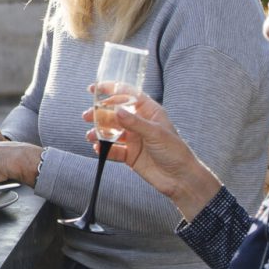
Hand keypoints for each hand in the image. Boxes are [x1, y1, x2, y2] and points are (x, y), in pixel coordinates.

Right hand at [83, 89, 212, 208]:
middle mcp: (139, 124)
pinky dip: (104, 149)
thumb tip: (116, 110)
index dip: (111, 90)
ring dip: (99, 132)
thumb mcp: (156, 134)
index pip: (128, 96)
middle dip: (99, 114)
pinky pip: (112, 149)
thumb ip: (135, 122)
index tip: (95, 89)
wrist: (180, 179)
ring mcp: (134, 139)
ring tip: (91, 135)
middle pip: (115, 114)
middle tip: (87, 116)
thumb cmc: (175, 152)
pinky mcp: (129, 155)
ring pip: (111, 131)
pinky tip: (98, 148)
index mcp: (149, 112)